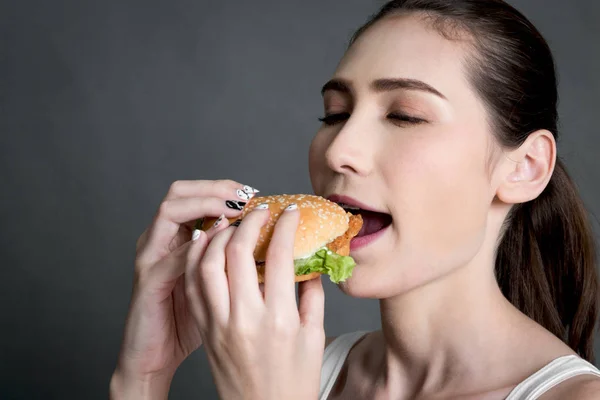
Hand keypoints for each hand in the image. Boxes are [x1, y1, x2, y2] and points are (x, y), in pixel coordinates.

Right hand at [110, 180, 258, 398]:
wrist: (154, 355)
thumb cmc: (189, 320)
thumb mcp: (216, 284)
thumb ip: (237, 263)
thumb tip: (277, 251)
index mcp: (177, 237)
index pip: (196, 195)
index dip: (224, 188)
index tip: (255, 194)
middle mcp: (160, 240)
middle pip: (179, 192)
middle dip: (214, 188)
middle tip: (245, 196)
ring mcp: (151, 257)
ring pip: (170, 212)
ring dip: (204, 205)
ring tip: (234, 211)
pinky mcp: (149, 281)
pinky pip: (171, 255)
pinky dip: (196, 246)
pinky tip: (220, 244)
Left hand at [185, 203, 325, 399]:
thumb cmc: (294, 382)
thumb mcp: (314, 338)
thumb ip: (312, 296)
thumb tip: (308, 263)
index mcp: (279, 319)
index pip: (279, 256)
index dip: (285, 226)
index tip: (290, 212)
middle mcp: (245, 318)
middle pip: (238, 252)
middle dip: (248, 222)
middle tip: (259, 210)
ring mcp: (219, 324)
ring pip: (207, 265)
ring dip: (218, 236)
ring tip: (231, 222)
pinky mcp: (205, 330)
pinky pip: (194, 286)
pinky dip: (197, 260)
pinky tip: (207, 246)